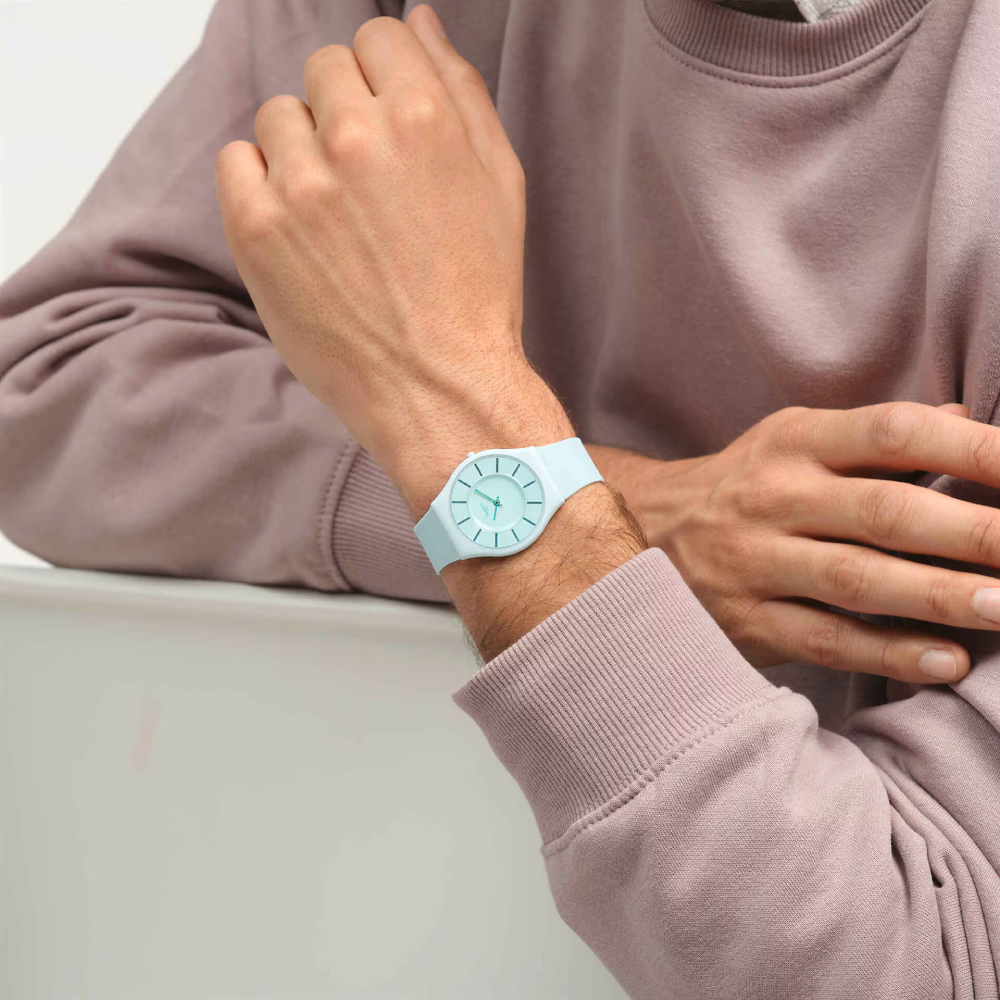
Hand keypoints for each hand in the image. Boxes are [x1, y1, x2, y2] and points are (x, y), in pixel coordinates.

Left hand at [214, 6, 569, 515]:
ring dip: (303, 151)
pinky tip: (299, 227)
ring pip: (279, 117)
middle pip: (324, 70)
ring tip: (337, 215)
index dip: (386, 81)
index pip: (378, 39)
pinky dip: (261, 184)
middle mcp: (356, 137)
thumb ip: (461, 90)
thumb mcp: (501, 185)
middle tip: (368, 182)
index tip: (390, 126)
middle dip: (345, 112)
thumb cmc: (478, 293)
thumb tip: (418, 21)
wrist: (438, 388)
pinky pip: (237, 160)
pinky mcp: (256, 230)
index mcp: (424, 117)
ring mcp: (300, 184)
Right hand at [591, 401, 999, 684]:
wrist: (643, 531)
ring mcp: (755, 562)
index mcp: (794, 442)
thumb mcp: (792, 440)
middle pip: (885, 512)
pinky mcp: (745, 620)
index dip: (973, 451)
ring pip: (857, 581)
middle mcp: (774, 498)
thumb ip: (877, 438)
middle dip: (974, 534)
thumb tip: (970, 423)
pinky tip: (946, 661)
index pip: (893, 433)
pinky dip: (887, 652)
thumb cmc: (740, 485)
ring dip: (940, 596)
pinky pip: (824, 640)